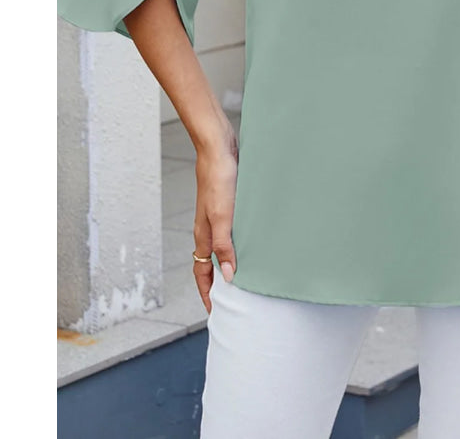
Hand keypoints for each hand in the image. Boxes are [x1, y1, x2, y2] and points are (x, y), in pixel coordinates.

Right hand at [192, 127, 238, 313]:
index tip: (215, 312)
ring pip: (224, 246)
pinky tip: (257, 241)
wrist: (219, 147)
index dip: (207, 293)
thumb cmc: (219, 178)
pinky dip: (242, 242)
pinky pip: (235, 230)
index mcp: (204, 234)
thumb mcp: (223, 215)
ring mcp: (219, 215)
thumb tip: (230, 277)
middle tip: (235, 300)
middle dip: (220, 283)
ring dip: (233, 262)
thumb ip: (225, 245)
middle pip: (212, 262)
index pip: (202, 272)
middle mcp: (209, 227)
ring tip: (249, 276)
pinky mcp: (230, 203)